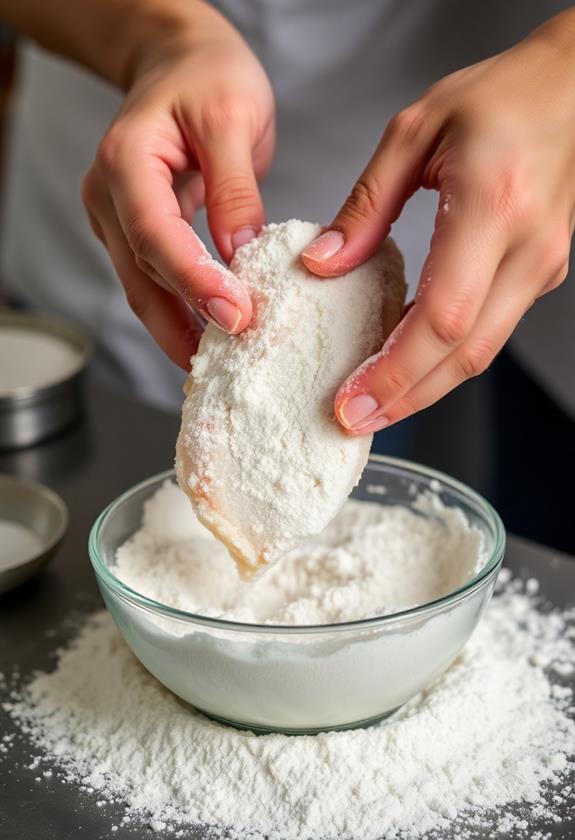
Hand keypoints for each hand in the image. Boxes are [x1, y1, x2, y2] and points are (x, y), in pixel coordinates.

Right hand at [82, 2, 273, 367]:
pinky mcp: (137, 231)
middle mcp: (110, 194)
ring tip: (221, 365)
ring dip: (179, 330)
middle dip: (184, 323)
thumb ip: (235, 189)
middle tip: (231, 358)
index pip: (155, 234)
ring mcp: (118, 216)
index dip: (193, 280)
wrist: (180, 62)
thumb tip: (241, 255)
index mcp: (127, 159)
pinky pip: (156, 280)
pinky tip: (210, 335)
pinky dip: (182, 311)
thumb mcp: (233, 118)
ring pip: (143, 287)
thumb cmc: (207, 76)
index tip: (236, 314)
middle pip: (141, 275)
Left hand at [302, 10, 574, 433]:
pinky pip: (490, 330)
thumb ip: (366, 205)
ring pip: (482, 352)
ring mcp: (541, 266)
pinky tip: (408, 362)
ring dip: (426, 387)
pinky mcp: (541, 272)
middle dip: (407, 398)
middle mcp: (527, 248)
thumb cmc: (500, 96)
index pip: (444, 317)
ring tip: (374, 404)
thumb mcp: (415, 131)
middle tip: (355, 420)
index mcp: (493, 206)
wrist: (573, 86)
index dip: (396, 370)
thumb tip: (323, 264)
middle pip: (466, 354)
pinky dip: (446, 357)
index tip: (352, 399)